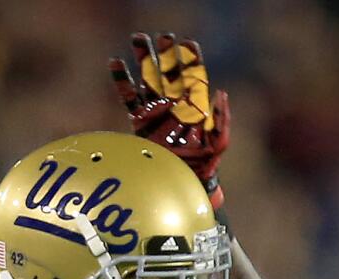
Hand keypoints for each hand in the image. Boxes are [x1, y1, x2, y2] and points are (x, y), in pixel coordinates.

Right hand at [109, 32, 229, 207]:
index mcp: (192, 105)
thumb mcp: (220, 141)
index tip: (188, 43)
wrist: (182, 181)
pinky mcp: (139, 121)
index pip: (191, 76)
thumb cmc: (205, 164)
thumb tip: (219, 92)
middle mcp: (173, 104)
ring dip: (143, 58)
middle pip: (168, 72)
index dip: (190, 59)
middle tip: (163, 36)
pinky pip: (128, 97)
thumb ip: (222, 118)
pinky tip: (115, 62)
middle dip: (165, 53)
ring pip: (148, 78)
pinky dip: (121, 80)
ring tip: (138, 38)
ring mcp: (155, 111)